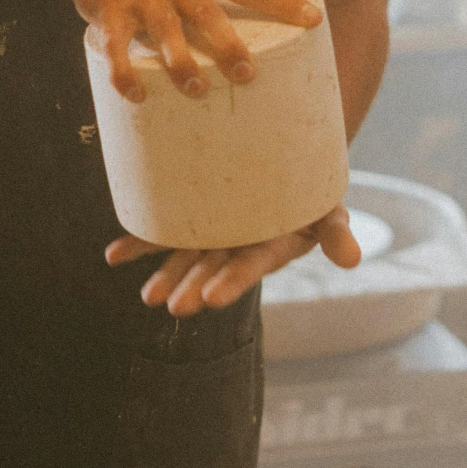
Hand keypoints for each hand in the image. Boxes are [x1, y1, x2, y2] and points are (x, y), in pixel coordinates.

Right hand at [59, 0, 318, 102]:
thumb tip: (244, 27)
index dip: (282, 3)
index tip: (313, 20)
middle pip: (208, 16)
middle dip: (229, 47)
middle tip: (246, 74)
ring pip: (167, 35)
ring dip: (182, 66)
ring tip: (197, 90)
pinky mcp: (110, 13)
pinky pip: (118, 50)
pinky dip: (126, 76)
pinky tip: (137, 96)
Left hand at [106, 204, 360, 316]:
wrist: (287, 161)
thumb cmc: (313, 188)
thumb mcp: (331, 209)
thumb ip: (336, 234)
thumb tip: (352, 260)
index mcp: (269, 247)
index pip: (248, 266)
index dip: (230, 281)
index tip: (210, 299)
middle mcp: (237, 245)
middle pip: (212, 268)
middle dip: (192, 286)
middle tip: (172, 307)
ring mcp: (214, 232)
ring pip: (186, 256)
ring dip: (164, 274)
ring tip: (147, 296)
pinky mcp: (192, 215)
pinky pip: (163, 230)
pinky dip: (138, 243)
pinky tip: (114, 255)